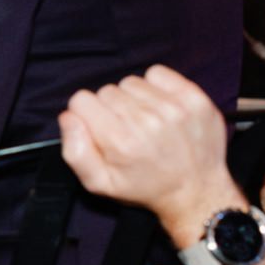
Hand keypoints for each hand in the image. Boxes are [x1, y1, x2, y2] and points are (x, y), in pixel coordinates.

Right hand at [59, 67, 251, 262]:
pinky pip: (157, 73)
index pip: (81, 100)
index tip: (100, 129)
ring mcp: (173, 107)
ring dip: (133, 98)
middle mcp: (146, 121)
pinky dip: (155, 86)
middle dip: (110, 108)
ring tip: (145, 121)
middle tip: (126, 130)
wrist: (196, 191)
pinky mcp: (192, 98)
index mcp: (119, 141)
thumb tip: (69, 116)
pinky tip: (160, 108)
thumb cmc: (144, 187)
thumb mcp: (100, 184)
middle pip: (106, 91)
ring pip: (131, 82)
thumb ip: (75, 151)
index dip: (86, 114)